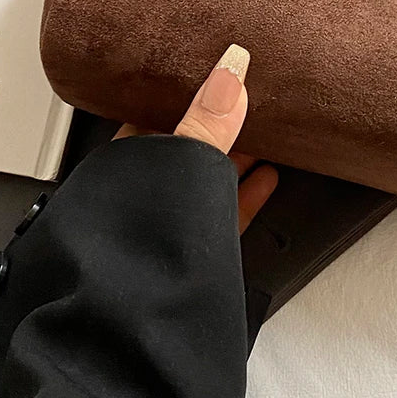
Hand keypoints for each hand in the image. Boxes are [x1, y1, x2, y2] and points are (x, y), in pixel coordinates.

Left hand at [116, 44, 277, 233]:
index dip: (188, 92)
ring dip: (237, 158)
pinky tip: (269, 178)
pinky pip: (221, 213)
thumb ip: (207, 122)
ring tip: (268, 135)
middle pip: (186, 148)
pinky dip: (245, 194)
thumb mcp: (182, 163)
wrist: (130, 328)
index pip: (156, 113)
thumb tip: (230, 70)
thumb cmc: (134, 242)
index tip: (219, 73)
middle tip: (252, 98)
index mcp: (127, 162)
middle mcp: (142, 191)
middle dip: (218, 125)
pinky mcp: (190, 252)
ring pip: (206, 181)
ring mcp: (166, 223)